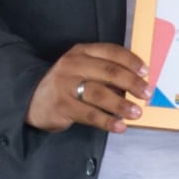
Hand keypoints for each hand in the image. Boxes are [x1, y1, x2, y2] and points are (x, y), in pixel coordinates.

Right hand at [25, 43, 148, 133]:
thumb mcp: (82, 68)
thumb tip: (137, 83)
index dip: (131, 61)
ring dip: (121, 104)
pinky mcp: (61, 105)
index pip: (111, 51)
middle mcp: (73, 65)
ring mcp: (65, 85)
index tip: (146, 72)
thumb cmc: (67, 84)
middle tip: (146, 93)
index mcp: (81, 51)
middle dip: (132, 83)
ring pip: (99, 93)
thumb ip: (105, 71)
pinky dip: (107, 121)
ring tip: (136, 113)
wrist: (32, 98)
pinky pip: (89, 114)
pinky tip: (119, 126)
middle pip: (108, 72)